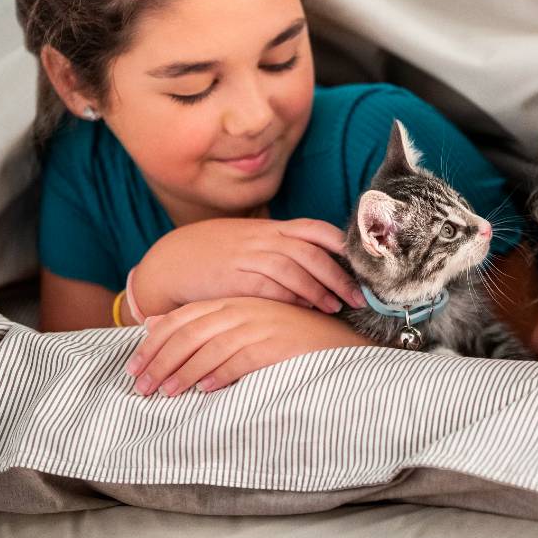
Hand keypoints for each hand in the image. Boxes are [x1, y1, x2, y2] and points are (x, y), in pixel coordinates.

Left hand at [125, 297, 373, 396]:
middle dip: (159, 361)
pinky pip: (239, 361)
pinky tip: (204, 391)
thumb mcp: (245, 321)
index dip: (153, 343)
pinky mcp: (274, 344)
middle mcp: (243, 310)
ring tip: (165, 394)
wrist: (337, 340)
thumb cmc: (287, 335)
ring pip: (208, 349)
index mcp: (233, 301)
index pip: (182, 319)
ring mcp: (259, 326)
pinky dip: (219, 376)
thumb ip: (206, 321)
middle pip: (188, 334)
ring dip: (183, 373)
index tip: (133, 366)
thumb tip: (154, 324)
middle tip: (140, 388)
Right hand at [131, 218, 367, 319]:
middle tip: (359, 296)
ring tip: (336, 307)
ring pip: (294, 269)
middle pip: (312, 253)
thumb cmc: (219, 255)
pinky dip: (290, 298)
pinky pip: (268, 287)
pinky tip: (304, 309)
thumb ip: (284, 250)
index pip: (316, 230)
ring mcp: (248, 256)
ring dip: (319, 289)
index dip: (342, 245)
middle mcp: (264, 238)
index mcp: (272, 228)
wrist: (173, 261)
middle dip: (339, 275)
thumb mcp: (254, 243)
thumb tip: (323, 268)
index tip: (364, 264)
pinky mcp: (234, 277)